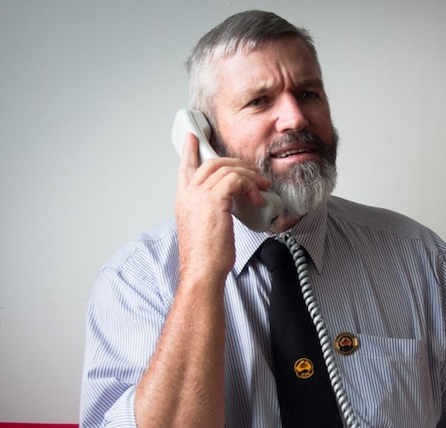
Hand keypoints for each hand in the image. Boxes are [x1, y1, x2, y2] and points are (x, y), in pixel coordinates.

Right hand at [175, 133, 270, 281]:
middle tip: (252, 171)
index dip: (190, 150)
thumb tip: (228, 205)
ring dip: (249, 176)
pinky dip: (250, 186)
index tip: (193, 138)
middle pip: (210, 163)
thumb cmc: (206, 257)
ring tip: (262, 187)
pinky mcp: (214, 200)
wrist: (202, 271)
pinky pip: (236, 180)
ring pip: (226, 169)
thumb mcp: (204, 228)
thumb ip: (210, 211)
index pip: (185, 167)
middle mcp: (188, 194)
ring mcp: (199, 196)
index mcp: (184, 200)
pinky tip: (258, 198)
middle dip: (235, 162)